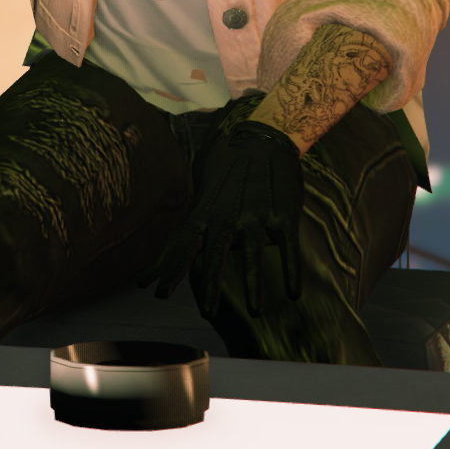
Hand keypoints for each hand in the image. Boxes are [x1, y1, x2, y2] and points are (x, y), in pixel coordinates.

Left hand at [140, 115, 302, 317]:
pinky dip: (292, 270)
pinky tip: (293, 293)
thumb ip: (191, 226)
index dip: (169, 269)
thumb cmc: (227, 170)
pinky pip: (289, 247)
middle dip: (209, 284)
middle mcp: (228, 215)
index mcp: (206, 211)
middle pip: (216, 254)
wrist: (263, 135)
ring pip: (254, 254)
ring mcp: (257, 215)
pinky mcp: (283, 215)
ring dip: (254, 284)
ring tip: (255, 311)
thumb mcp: (203, 193)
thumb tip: (165, 258)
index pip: (183, 244)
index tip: (156, 293)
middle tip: (206, 313)